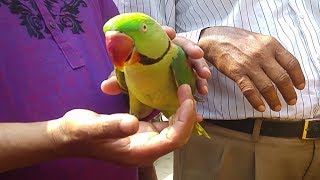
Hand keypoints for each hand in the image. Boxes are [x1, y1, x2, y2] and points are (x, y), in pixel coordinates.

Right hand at [50, 84, 197, 165]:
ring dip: (182, 112)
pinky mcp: (143, 133)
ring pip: (174, 130)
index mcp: (139, 152)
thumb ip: (111, 127)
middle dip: (187, 113)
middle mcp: (147, 149)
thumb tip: (133, 123)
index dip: (185, 119)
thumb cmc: (77, 132)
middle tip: (185, 88)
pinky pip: (165, 124)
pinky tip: (172, 97)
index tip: (186, 96)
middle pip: (179, 135)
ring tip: (183, 90)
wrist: (69, 136)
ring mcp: (146, 142)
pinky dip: (172, 111)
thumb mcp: (89, 127)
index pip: (174, 139)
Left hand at [104, 26, 210, 95]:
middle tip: (197, 54)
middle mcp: (169, 50)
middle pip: (181, 44)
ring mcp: (180, 61)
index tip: (170, 33)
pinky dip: (199, 82)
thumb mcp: (127, 79)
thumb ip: (118, 81)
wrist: (144, 87)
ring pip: (192, 60)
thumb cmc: (136, 76)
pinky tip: (202, 91)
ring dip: (200, 67)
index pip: (160, 34)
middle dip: (190, 48)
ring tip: (205, 76)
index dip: (165, 33)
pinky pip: (195, 75)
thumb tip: (105, 87)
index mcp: (154, 46)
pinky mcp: (186, 72)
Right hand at [198, 26, 304, 111]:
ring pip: (267, 86)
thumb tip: (285, 69)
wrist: (216, 39)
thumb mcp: (260, 40)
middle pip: (281, 77)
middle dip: (288, 92)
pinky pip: (249, 90)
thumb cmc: (238, 40)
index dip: (298, 77)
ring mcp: (249, 64)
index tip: (300, 87)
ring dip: (274, 100)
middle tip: (291, 101)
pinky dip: (256, 101)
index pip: (291, 63)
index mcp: (271, 44)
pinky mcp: (236, 72)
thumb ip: (272, 52)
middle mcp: (262, 54)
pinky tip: (260, 107)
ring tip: (277, 107)